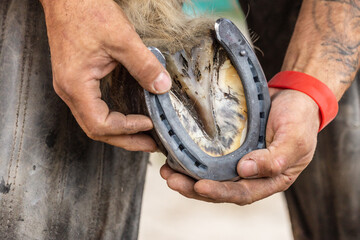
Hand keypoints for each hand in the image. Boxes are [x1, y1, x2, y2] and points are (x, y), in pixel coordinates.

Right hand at [40, 0, 170, 150]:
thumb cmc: (86, 11)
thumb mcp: (121, 39)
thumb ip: (144, 66)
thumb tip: (162, 88)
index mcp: (75, 85)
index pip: (100, 124)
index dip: (127, 129)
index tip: (149, 124)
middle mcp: (69, 91)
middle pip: (96, 129)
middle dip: (126, 139)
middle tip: (150, 145)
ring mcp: (71, 86)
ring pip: (94, 121)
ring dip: (120, 132)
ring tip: (142, 136)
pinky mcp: (76, 80)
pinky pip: (93, 108)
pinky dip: (113, 118)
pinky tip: (128, 116)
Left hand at [160, 88, 319, 204]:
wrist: (295, 96)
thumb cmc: (299, 118)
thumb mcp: (294, 138)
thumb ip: (274, 158)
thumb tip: (244, 171)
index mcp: (270, 179)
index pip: (242, 193)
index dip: (220, 192)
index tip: (199, 186)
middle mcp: (252, 174)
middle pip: (221, 188)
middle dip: (194, 188)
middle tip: (172, 180)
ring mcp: (240, 159)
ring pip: (212, 174)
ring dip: (189, 176)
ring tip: (167, 172)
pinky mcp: (231, 146)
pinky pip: (211, 156)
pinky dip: (194, 158)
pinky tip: (178, 155)